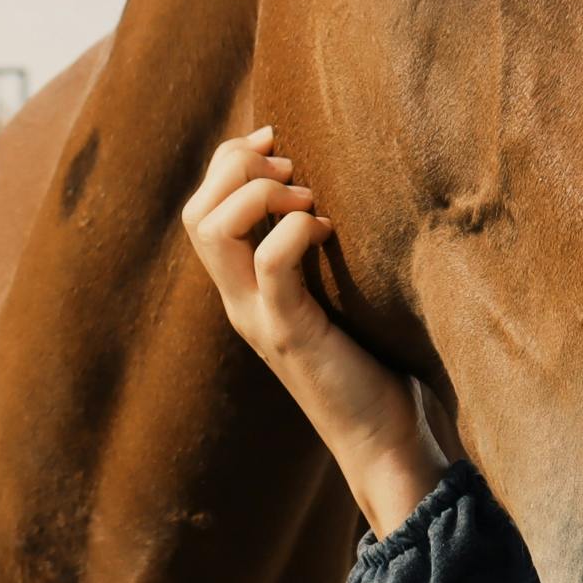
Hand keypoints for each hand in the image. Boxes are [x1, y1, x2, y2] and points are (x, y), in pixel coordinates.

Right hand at [182, 127, 447, 533]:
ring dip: (257, 194)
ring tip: (305, 197)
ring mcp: (259, 318)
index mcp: (246, 290)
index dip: (229, 161)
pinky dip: (291, 230)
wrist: (386, 443)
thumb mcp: (342, 297)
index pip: (202, 210)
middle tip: (291, 165)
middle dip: (235, 167)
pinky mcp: (290, 334)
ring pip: (212, 232)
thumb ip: (326, 255)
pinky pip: (269, 264)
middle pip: (196, 214)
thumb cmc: (377, 366)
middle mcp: (241, 302)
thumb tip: (348, 192)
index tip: (277, 140)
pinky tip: (326, 229)